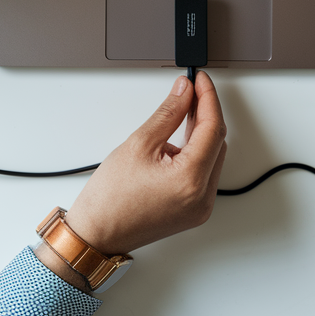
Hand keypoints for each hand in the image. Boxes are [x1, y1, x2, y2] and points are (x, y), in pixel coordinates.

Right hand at [66, 71, 227, 254]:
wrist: (97, 235)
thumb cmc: (109, 200)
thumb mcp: (139, 144)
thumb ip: (168, 113)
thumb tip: (184, 91)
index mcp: (190, 180)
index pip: (213, 128)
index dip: (208, 98)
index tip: (200, 80)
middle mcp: (202, 198)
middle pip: (217, 143)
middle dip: (205, 115)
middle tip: (189, 93)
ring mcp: (200, 207)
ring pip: (212, 158)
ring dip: (200, 135)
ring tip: (180, 115)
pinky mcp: (194, 211)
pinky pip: (204, 175)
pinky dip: (195, 155)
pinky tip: (177, 142)